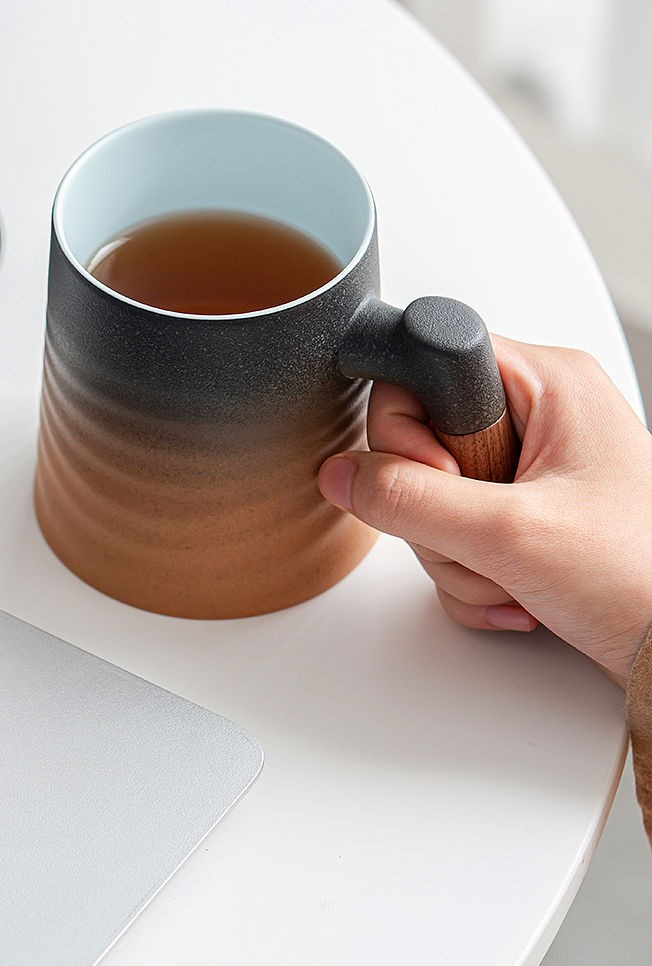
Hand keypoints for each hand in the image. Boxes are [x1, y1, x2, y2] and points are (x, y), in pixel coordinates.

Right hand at [318, 337, 651, 688]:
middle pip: (419, 448)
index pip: (424, 367)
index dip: (411, 429)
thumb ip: (411, 501)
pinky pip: (458, 541)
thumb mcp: (512, 535)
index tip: (442, 478)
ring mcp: (531, 473)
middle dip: (439, 517)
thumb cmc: (646, 576)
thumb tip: (344, 475)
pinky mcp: (526, 521)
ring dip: (458, 560)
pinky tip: (519, 597)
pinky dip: (476, 581)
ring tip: (514, 579)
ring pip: (433, 504)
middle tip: (487, 540)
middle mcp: (540, 417)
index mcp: (547, 382)